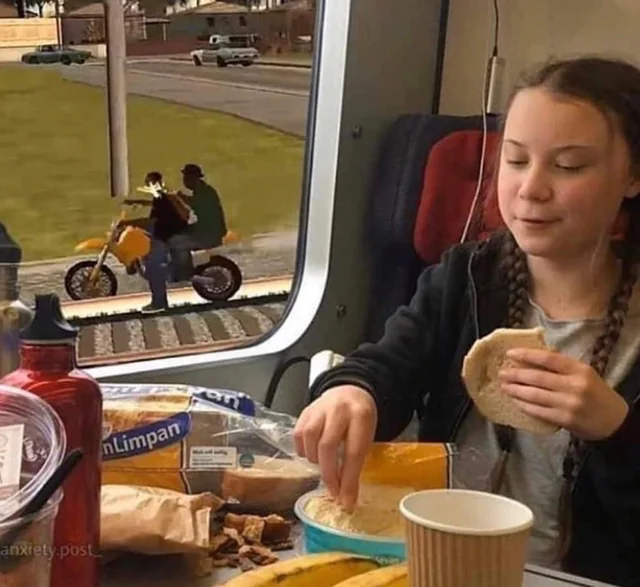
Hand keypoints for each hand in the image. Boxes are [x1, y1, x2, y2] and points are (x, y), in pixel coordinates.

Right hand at [293, 386, 376, 511]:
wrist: (350, 391)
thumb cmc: (360, 420)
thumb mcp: (366, 436)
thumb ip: (357, 461)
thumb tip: (347, 498)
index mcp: (361, 416)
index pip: (353, 452)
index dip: (348, 479)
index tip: (346, 500)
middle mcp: (339, 409)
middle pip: (328, 445)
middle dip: (329, 474)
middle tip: (332, 491)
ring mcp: (320, 407)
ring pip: (310, 438)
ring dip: (315, 459)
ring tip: (323, 465)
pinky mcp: (306, 410)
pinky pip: (298, 434)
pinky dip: (303, 450)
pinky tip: (311, 454)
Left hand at [499, 348, 628, 440]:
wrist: (613, 420)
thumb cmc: (594, 392)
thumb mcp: (584, 373)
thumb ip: (561, 366)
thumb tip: (531, 356)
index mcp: (579, 369)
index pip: (548, 358)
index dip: (527, 355)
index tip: (510, 353)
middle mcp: (574, 385)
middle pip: (538, 378)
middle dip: (516, 375)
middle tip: (502, 373)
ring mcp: (569, 404)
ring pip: (535, 395)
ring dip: (516, 391)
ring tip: (504, 387)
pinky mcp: (565, 419)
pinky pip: (539, 411)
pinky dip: (524, 405)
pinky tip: (516, 401)